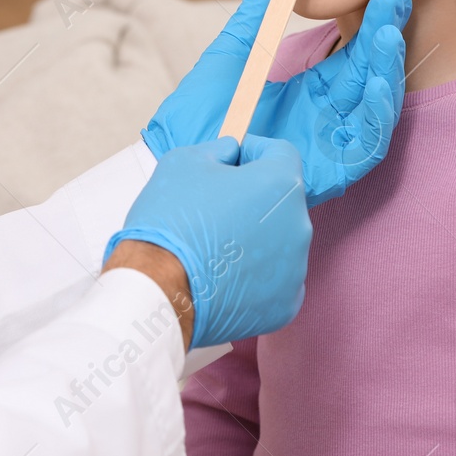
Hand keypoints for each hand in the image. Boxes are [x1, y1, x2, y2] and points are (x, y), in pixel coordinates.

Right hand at [103, 135, 309, 348]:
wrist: (156, 289)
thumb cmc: (171, 220)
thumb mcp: (185, 161)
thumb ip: (219, 150)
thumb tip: (232, 154)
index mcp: (281, 185)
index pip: (281, 154)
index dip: (254, 152)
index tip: (232, 163)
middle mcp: (299, 226)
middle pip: (281, 201)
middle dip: (254, 198)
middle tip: (215, 207)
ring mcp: (295, 271)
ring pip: (278, 241)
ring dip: (255, 237)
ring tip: (215, 247)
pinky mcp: (284, 305)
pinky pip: (275, 280)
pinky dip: (254, 276)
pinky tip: (223, 276)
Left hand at [142, 0, 410, 205]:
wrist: (175, 154)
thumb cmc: (198, 111)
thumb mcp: (232, 53)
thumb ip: (258, 14)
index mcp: (312, 85)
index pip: (354, 50)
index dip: (372, 20)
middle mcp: (329, 113)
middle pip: (370, 72)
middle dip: (385, 35)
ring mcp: (330, 143)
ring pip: (375, 107)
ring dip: (386, 71)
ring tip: (386, 37)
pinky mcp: (329, 173)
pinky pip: (364, 148)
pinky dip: (375, 118)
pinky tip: (375, 86)